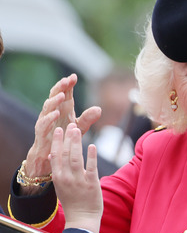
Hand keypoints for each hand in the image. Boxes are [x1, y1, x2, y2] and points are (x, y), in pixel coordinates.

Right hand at [23, 74, 100, 189]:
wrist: (52, 156)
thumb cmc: (65, 138)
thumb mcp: (79, 127)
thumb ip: (88, 118)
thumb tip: (99, 109)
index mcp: (63, 109)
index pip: (65, 94)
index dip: (68, 85)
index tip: (74, 76)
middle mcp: (53, 112)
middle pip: (55, 96)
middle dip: (60, 87)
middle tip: (66, 80)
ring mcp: (46, 122)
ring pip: (47, 107)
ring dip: (54, 101)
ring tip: (61, 95)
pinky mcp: (41, 133)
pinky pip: (43, 123)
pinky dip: (49, 118)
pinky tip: (56, 113)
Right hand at [50, 123, 102, 232]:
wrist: (82, 219)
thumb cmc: (72, 201)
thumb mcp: (60, 186)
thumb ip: (58, 171)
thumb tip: (53, 156)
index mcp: (57, 178)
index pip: (55, 156)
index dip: (56, 142)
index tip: (58, 130)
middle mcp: (66, 178)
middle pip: (65, 154)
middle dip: (67, 138)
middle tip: (70, 124)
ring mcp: (78, 180)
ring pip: (76, 158)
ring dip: (76, 142)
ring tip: (78, 130)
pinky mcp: (92, 184)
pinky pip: (91, 167)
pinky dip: (91, 155)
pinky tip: (92, 145)